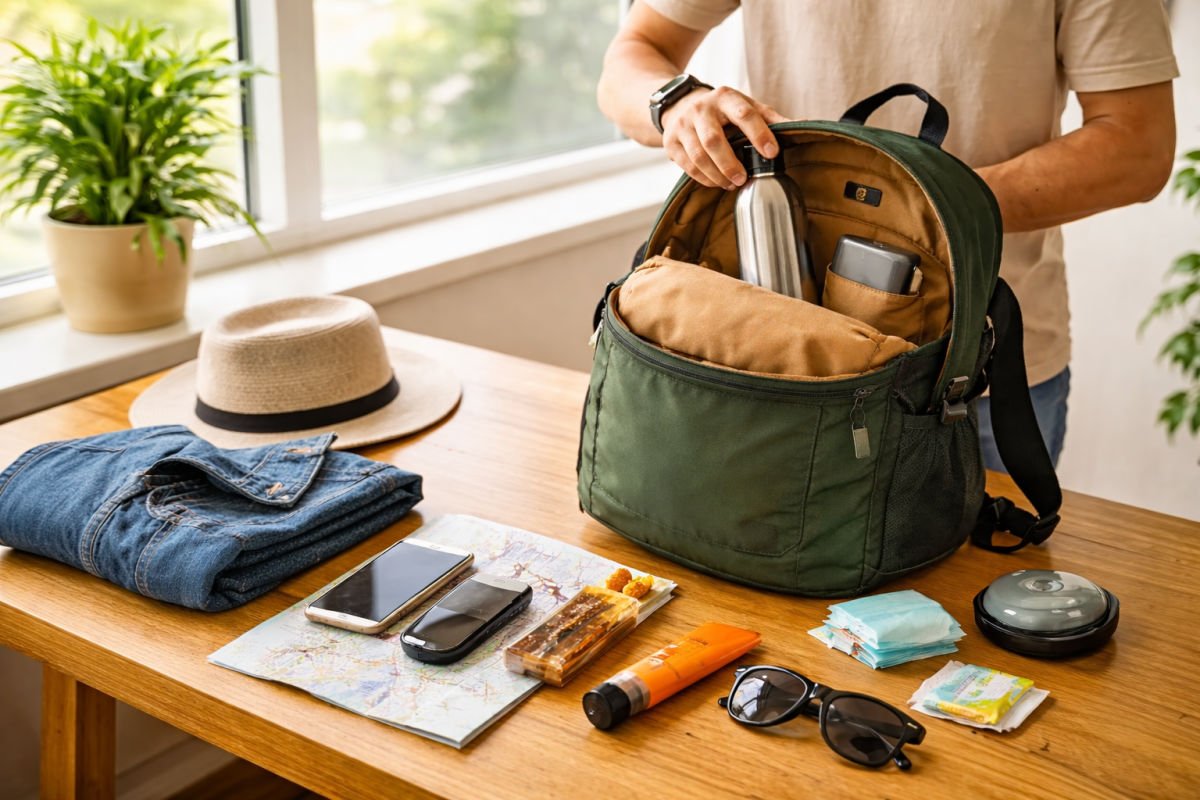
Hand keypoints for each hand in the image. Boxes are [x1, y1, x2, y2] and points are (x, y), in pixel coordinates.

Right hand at [661, 86, 788, 189]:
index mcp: (725, 97)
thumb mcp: (745, 106)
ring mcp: (683, 125)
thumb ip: (771, 118)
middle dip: (730, 163)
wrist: (680, 105)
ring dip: (716, 174)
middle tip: (744, 179)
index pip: (744, 114)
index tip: (772, 153)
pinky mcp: (671, 141)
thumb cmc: (722, 111)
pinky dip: (703, 178)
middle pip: (714, 140)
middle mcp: (701, 108)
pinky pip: (687, 165)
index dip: (759, 134)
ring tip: (732, 184)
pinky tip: (716, 182)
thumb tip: (804, 125)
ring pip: (698, 155)